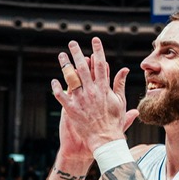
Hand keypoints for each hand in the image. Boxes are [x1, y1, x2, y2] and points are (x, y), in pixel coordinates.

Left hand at [51, 38, 138, 155]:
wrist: (105, 139)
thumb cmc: (114, 122)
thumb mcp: (119, 101)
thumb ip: (120, 84)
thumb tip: (125, 69)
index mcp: (104, 88)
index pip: (101, 65)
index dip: (98, 51)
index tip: (95, 40)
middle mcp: (91, 91)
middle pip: (83, 67)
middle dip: (78, 53)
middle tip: (73, 43)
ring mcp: (80, 99)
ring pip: (71, 78)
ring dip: (65, 65)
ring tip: (61, 55)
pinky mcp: (71, 109)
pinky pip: (61, 95)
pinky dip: (57, 87)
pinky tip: (54, 80)